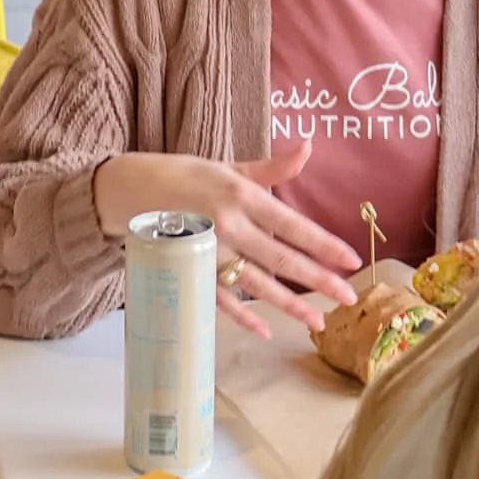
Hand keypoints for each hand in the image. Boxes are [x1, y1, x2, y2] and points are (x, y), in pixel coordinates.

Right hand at [91, 143, 359, 339]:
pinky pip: (220, 298)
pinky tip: (265, 330)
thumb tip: (308, 148)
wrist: (128, 190)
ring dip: (288, 305)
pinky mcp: (190, 271)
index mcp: (241, 195)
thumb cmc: (184, 176)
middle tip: (348, 297)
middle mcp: (227, 225)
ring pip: (256, 283)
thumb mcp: (228, 167)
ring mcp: (208, 252)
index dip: (323, 243)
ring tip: (317, 322)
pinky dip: (242, 315)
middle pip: (281, 258)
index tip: (350, 259)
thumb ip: (271, 168)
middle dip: (317, 279)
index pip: (291, 224)